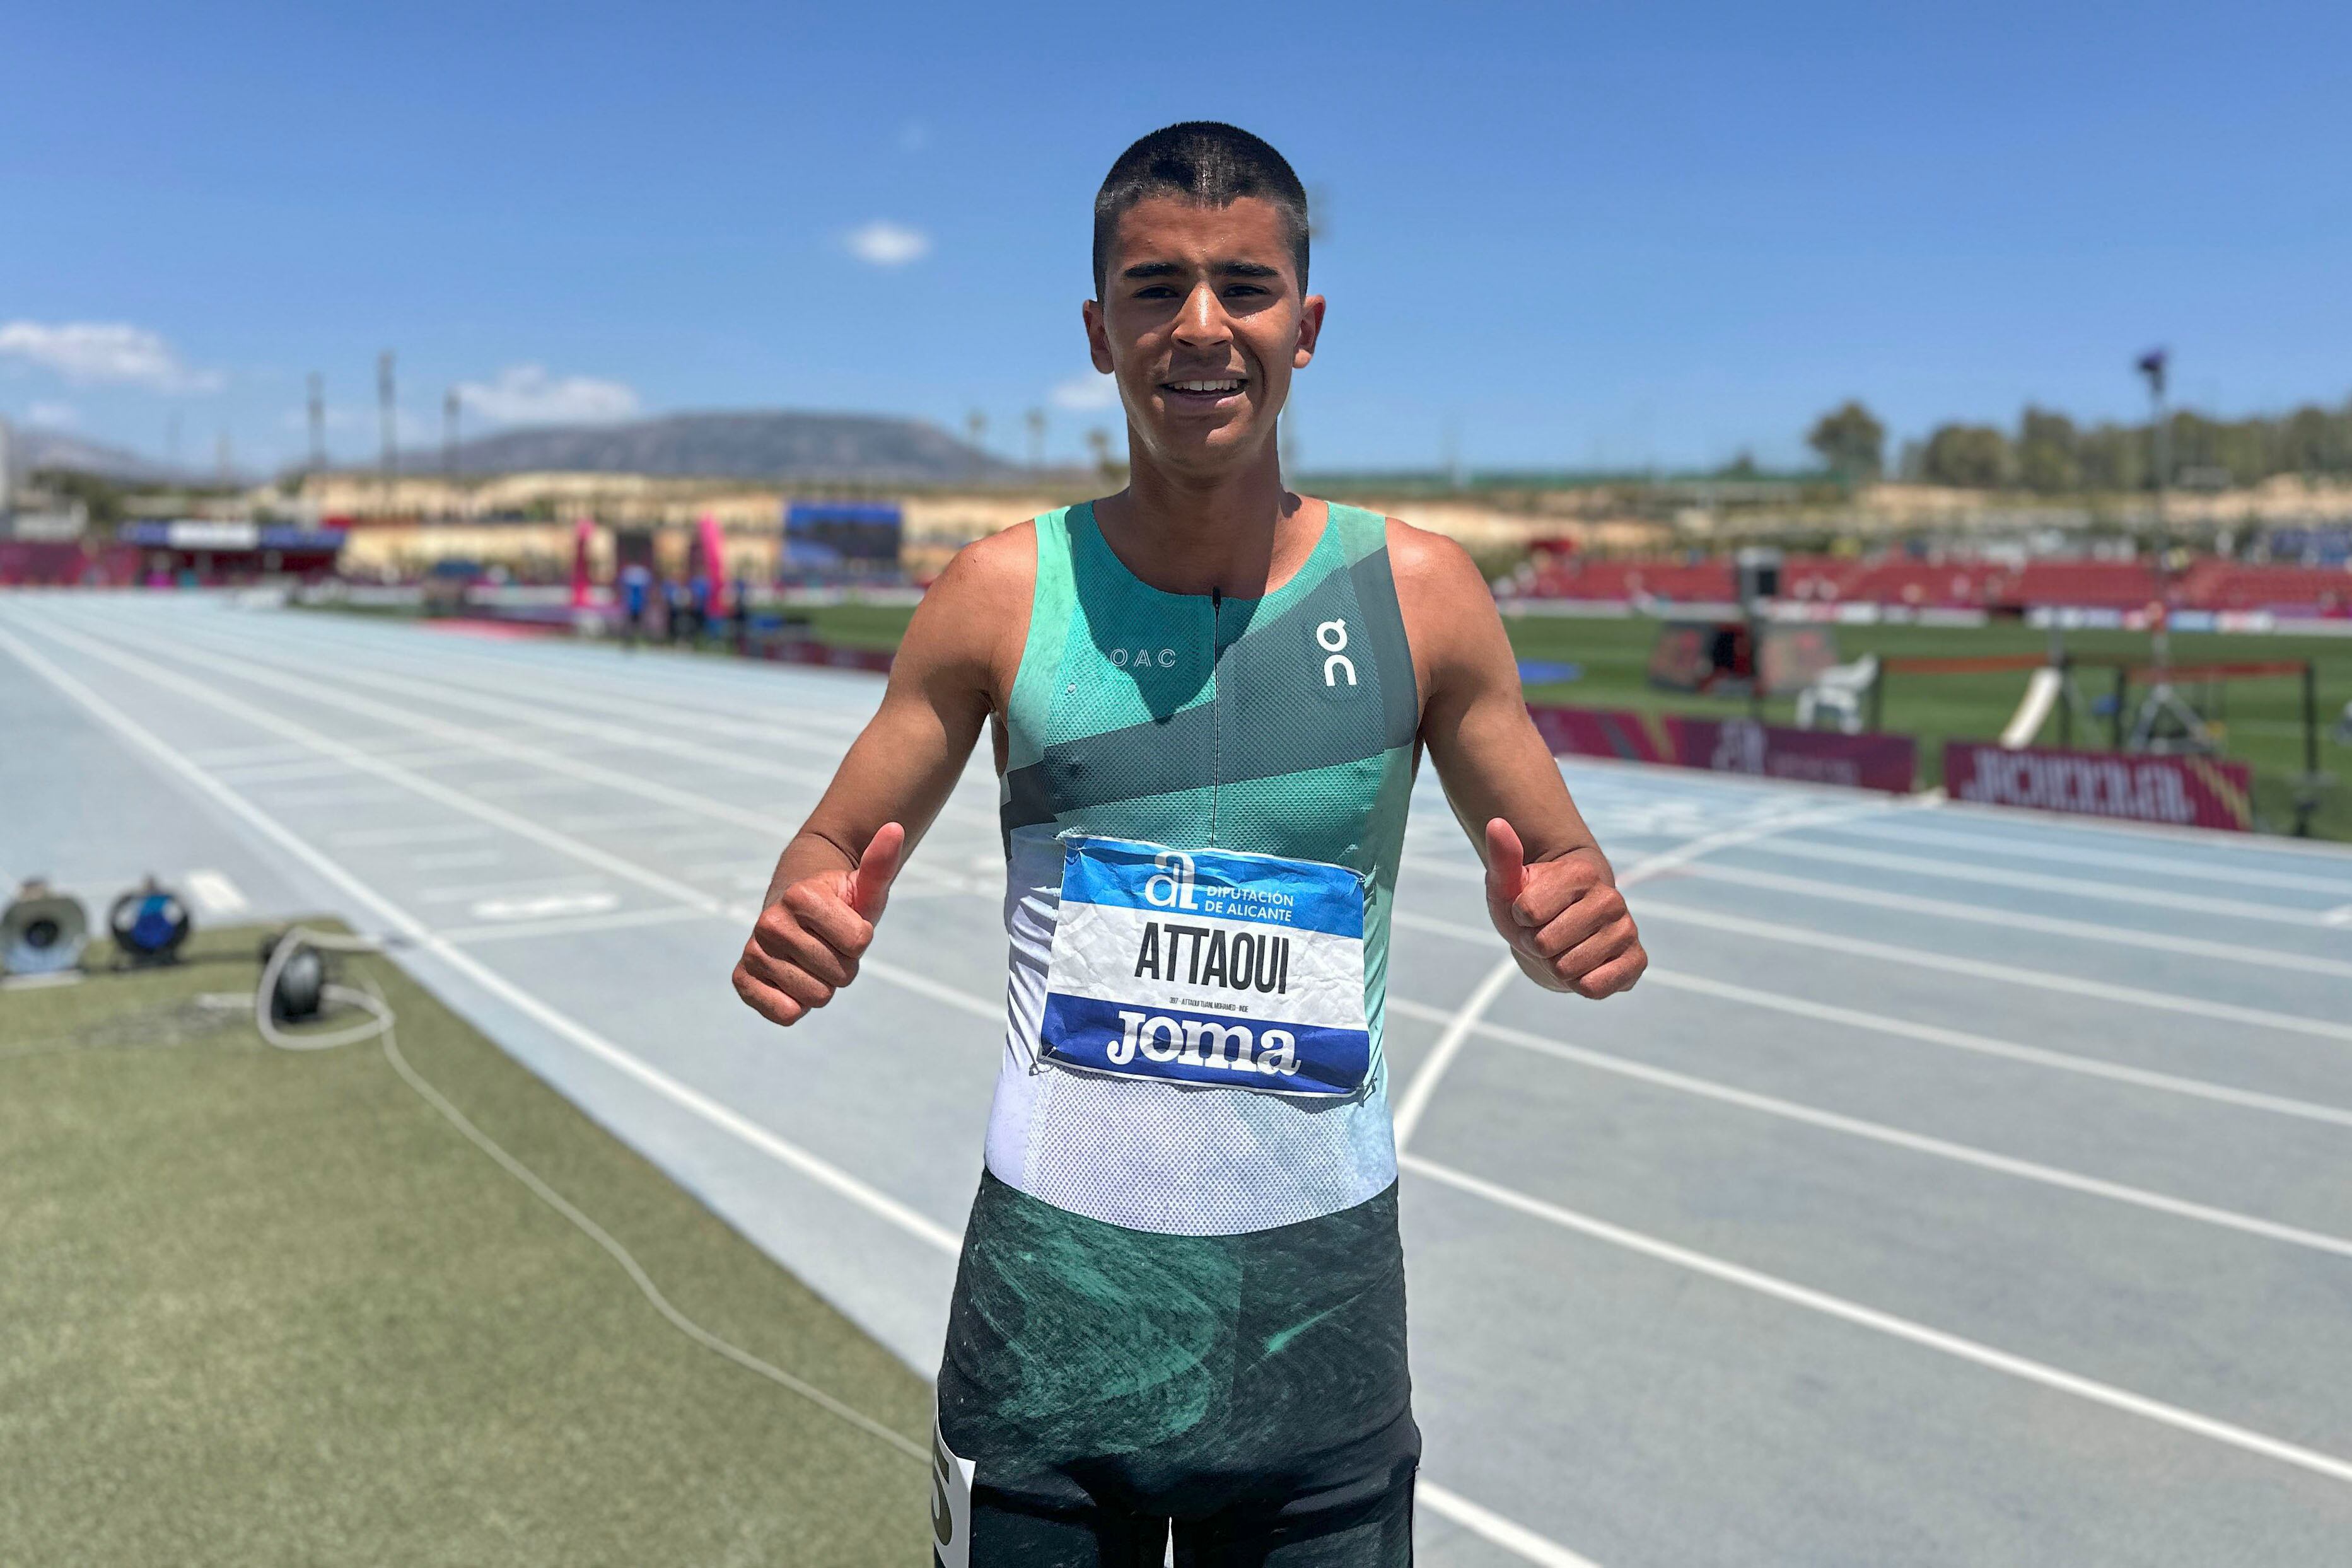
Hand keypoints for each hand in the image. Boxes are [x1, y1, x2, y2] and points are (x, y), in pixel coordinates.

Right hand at [733, 823, 904, 1025]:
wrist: (798, 917)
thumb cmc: (839, 905)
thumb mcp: (863, 888)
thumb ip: (880, 863)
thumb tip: (895, 828)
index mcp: (800, 896)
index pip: (860, 943)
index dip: (861, 940)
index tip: (845, 926)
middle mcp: (769, 922)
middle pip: (841, 974)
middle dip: (844, 965)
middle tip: (829, 947)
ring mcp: (753, 952)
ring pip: (818, 997)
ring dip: (823, 985)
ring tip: (812, 961)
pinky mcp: (743, 980)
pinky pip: (785, 1014)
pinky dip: (797, 1005)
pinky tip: (791, 981)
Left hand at [1483, 818, 1645, 998]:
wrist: (1560, 935)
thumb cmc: (1529, 909)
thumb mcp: (1508, 885)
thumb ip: (1503, 856)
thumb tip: (1496, 822)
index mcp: (1581, 873)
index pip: (1526, 912)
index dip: (1518, 920)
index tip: (1528, 914)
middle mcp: (1611, 898)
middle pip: (1545, 943)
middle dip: (1535, 946)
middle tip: (1545, 936)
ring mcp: (1627, 930)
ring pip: (1567, 968)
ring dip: (1555, 967)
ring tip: (1563, 949)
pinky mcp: (1636, 961)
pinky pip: (1595, 987)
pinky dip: (1580, 985)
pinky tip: (1584, 968)